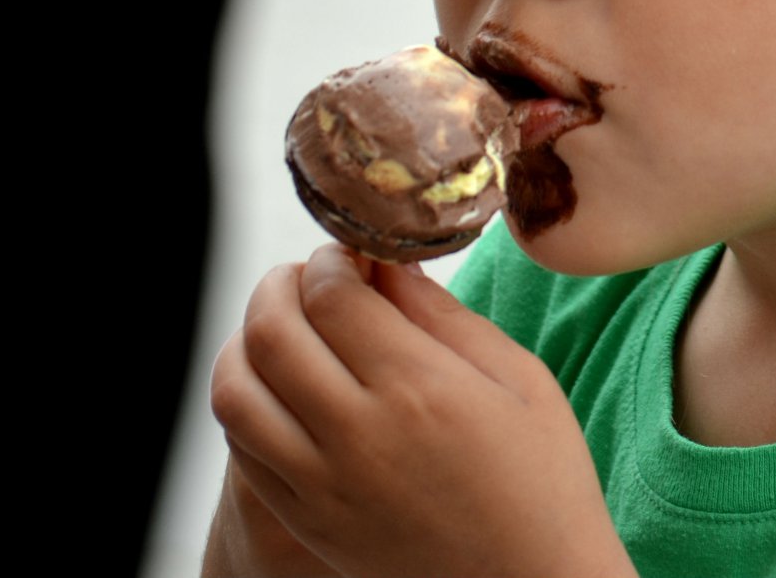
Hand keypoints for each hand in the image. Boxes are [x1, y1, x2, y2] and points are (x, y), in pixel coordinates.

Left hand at [209, 245, 633, 577]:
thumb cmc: (540, 477)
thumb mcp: (517, 377)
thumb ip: (442, 315)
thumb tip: (385, 261)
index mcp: (420, 387)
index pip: (331, 294)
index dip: (331, 258)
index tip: (349, 254)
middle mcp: (358, 434)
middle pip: (271, 332)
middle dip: (279, 285)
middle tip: (307, 276)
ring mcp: (322, 485)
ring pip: (235, 391)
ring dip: (246, 341)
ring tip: (280, 325)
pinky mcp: (306, 521)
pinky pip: (240, 449)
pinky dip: (244, 401)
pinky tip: (278, 386)